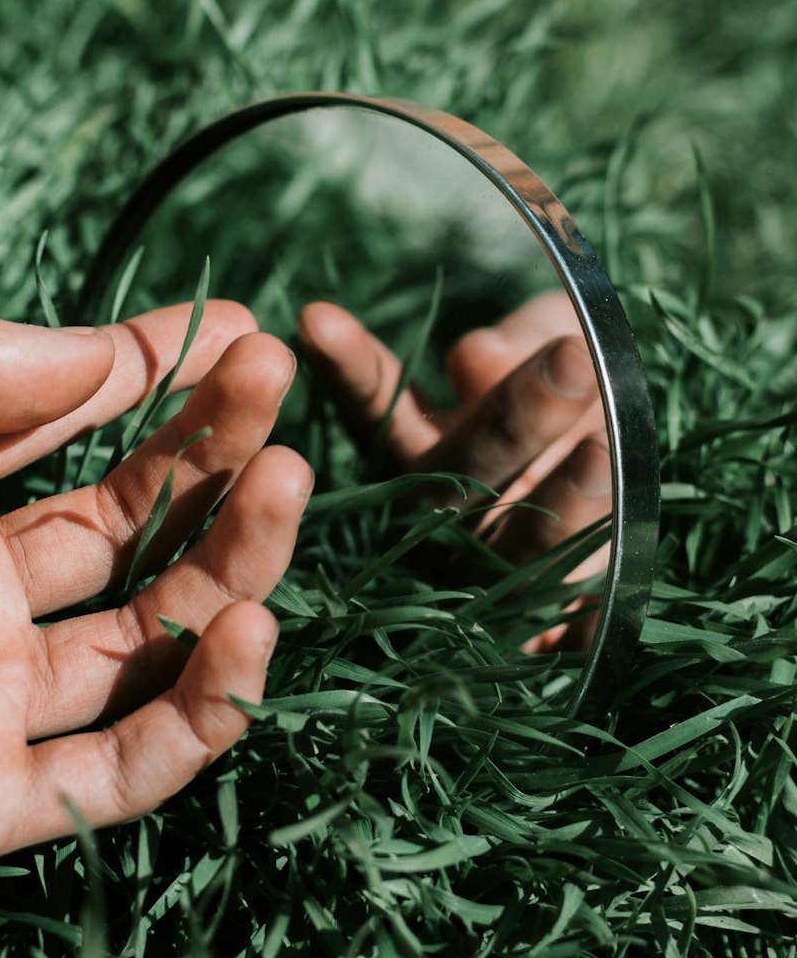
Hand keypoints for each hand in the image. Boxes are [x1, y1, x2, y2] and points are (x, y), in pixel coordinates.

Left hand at [0, 277, 310, 877]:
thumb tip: (106, 353)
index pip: (73, 438)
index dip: (159, 386)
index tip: (238, 335)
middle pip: (129, 532)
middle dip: (213, 456)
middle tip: (280, 388)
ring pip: (147, 643)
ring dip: (233, 566)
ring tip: (286, 482)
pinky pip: (120, 772)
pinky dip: (201, 712)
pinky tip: (247, 629)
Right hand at [298, 292, 609, 644]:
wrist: (640, 477)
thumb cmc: (582, 385)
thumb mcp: (561, 337)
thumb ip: (525, 337)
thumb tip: (473, 362)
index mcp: (422, 448)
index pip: (374, 403)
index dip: (349, 367)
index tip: (317, 320)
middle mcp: (441, 520)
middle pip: (460, 475)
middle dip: (517, 417)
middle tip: (572, 357)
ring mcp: (494, 580)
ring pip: (520, 552)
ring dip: (564, 504)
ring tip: (604, 449)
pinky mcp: (552, 637)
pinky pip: (572, 631)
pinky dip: (587, 615)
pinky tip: (603, 604)